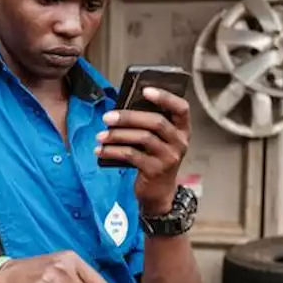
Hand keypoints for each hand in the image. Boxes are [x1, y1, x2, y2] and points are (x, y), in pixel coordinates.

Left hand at [94, 87, 190, 213]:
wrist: (158, 193)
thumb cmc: (153, 158)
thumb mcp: (157, 141)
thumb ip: (147, 125)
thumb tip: (120, 109)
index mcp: (182, 130)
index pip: (181, 108)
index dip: (165, 97)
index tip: (145, 90)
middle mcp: (180, 142)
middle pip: (156, 122)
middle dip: (128, 117)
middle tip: (107, 117)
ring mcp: (169, 157)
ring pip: (142, 138)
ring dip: (117, 135)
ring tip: (100, 136)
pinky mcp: (155, 171)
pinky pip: (131, 155)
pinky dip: (112, 151)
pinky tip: (100, 150)